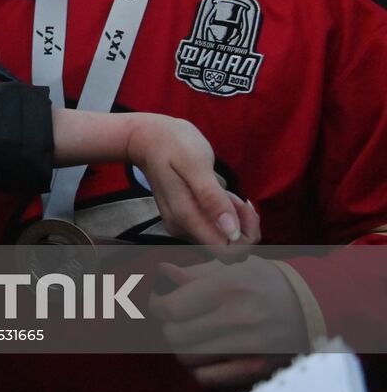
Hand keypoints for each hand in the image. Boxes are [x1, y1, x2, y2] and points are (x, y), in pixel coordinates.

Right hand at [124, 114, 259, 247]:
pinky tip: (218, 193)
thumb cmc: (174, 145)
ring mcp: (181, 226)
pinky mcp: (183, 221)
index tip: (241, 203)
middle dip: (243, 225)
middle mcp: (181, 229)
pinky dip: (225, 214)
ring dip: (234, 218)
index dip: (245, 232)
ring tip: (223, 190)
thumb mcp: (196, 164)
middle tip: (236, 195)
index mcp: (185, 218)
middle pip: (227, 248)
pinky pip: (213, 229)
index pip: (227, 252)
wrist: (147, 139)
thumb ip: (212, 198)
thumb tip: (233, 232)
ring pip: (222, 238)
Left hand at [149, 257, 305, 386]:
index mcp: (227, 287)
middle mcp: (238, 318)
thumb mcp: (232, 265)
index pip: (170, 308)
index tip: (160, 302)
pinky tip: (206, 352)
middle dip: (169, 325)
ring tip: (192, 334)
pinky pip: (208, 377)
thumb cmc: (267, 280)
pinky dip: (200, 367)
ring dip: (183, 346)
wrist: (315, 303)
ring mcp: (249, 346)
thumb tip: (162, 272)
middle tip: (176, 318)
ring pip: (188, 357)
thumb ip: (193, 272)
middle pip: (174, 335)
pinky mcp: (257, 367)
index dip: (156, 306)